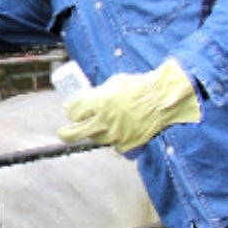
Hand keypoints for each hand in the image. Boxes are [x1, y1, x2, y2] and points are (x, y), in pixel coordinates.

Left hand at [57, 58, 200, 152]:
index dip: (70, 111)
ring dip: (94, 132)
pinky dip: (114, 138)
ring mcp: (114, 134)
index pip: (73, 112)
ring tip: (100, 125)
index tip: (70, 111)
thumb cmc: (138, 87)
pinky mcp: (125, 144)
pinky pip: (113, 144)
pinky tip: (119, 129)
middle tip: (64, 132)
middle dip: (66, 133)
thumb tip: (78, 101)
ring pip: (94, 139)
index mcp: (100, 102)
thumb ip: (97, 93)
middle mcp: (104, 120)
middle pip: (74, 134)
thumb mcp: (115, 83)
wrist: (162, 99)